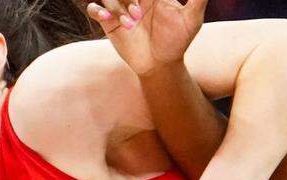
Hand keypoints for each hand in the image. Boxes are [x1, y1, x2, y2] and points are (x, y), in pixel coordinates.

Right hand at [86, 0, 206, 76]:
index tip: (142, 5)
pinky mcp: (108, 21)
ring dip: (117, 5)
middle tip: (137, 12)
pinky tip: (108, 18)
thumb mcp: (191, 19)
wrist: (161, 65)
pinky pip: (95, 8)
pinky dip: (97, 10)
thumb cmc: (178, 42)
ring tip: (132, 23)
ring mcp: (120, 7)